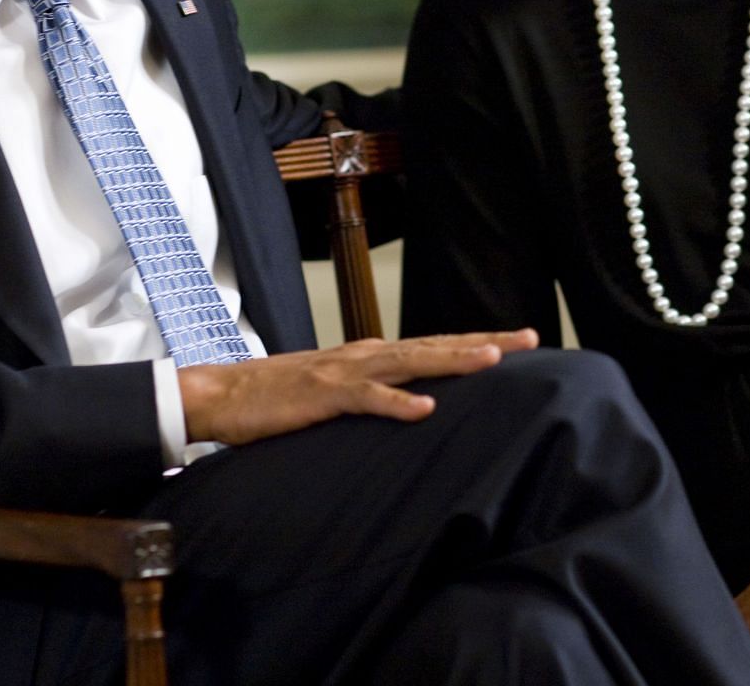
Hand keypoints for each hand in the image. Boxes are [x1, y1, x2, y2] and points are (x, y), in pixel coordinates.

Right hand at [178, 329, 539, 444]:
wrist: (220, 394)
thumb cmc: (277, 398)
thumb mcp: (334, 393)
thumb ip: (371, 392)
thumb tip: (410, 402)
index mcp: (369, 355)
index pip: (434, 345)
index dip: (476, 342)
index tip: (519, 341)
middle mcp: (364, 354)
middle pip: (434, 346)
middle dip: (483, 343)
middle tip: (529, 339)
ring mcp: (343, 372)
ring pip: (409, 363)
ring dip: (451, 361)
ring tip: (492, 360)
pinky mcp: (321, 396)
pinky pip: (365, 400)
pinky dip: (396, 403)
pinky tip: (425, 410)